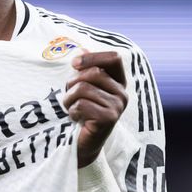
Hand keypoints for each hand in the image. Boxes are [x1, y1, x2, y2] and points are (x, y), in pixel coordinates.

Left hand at [62, 51, 127, 166]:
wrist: (83, 142)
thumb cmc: (82, 111)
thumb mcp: (83, 86)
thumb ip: (85, 69)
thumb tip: (83, 48)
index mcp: (118, 82)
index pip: (114, 58)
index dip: (93, 57)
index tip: (75, 64)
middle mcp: (122, 93)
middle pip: (93, 73)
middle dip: (73, 83)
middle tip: (71, 97)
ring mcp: (117, 106)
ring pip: (83, 88)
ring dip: (69, 99)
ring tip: (74, 109)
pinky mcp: (108, 119)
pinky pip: (81, 104)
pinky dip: (72, 112)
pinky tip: (78, 120)